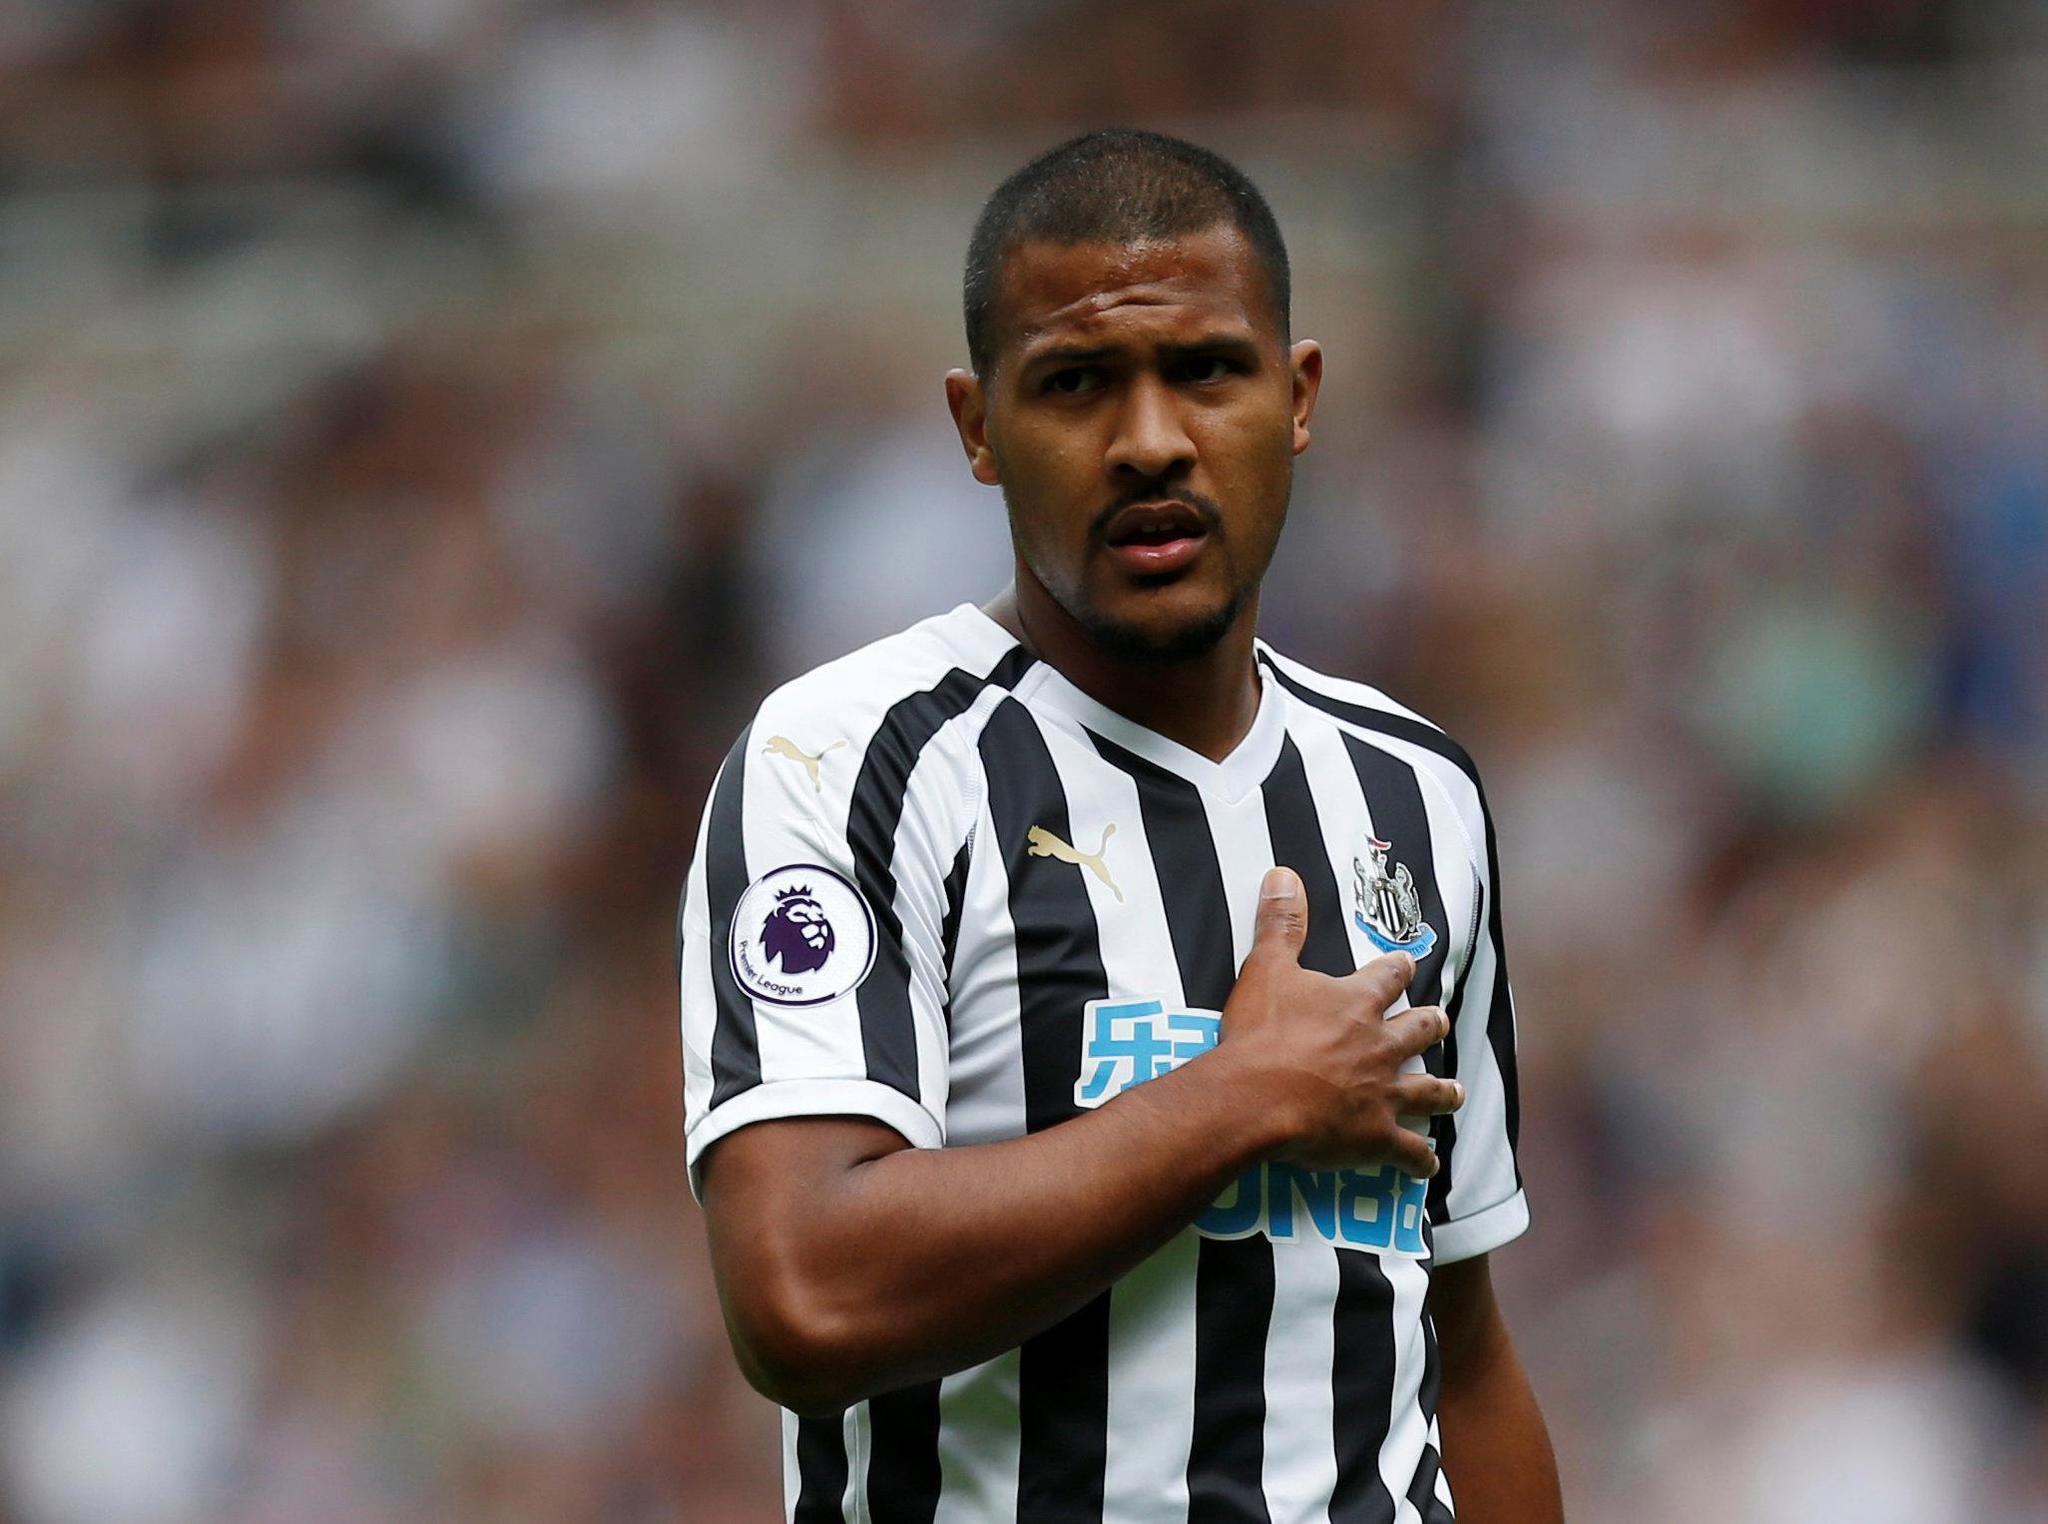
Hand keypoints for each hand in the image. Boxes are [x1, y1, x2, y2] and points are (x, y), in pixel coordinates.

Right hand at [1218, 865, 1460, 1174]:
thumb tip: (1284, 873)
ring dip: (1442, 1092)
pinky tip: (1428, 1165)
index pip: (1389, 976)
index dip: (1398, 969)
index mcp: (1357, 1003)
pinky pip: (1408, 1151)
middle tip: (1440, 1022)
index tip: (1407, 963)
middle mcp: (1380, 1045)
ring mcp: (1384, 1093)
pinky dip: (1419, 1160)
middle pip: (1420, 1030)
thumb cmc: (1261, 1033)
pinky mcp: (1376, 1137)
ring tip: (1456, 1093)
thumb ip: (1280, 923)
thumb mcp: (1266, 967)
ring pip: (1427, 1091)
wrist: (1259, 1097)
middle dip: (1431, 1025)